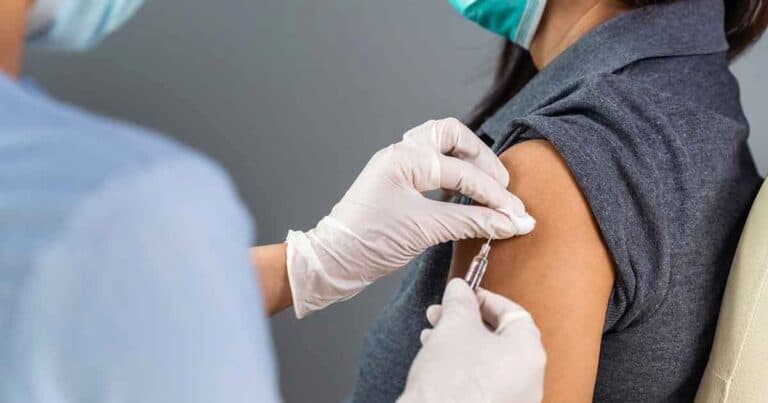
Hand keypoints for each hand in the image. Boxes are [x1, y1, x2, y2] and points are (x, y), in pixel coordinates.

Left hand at [285, 118, 535, 317]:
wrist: (333, 261)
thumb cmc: (368, 242)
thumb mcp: (425, 230)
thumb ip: (472, 222)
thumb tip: (511, 222)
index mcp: (404, 159)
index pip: (462, 171)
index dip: (494, 195)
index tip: (517, 215)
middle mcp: (400, 154)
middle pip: (452, 136)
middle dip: (482, 159)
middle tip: (502, 188)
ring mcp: (397, 167)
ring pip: (441, 145)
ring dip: (468, 162)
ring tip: (488, 188)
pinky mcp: (397, 184)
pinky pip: (432, 166)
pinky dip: (454, 176)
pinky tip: (465, 195)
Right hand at [398, 279, 545, 402]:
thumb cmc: (450, 384)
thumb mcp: (453, 326)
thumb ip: (460, 301)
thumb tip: (460, 289)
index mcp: (529, 354)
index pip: (514, 312)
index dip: (485, 298)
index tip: (464, 293)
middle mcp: (529, 380)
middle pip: (500, 337)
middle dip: (466, 320)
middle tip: (443, 312)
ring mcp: (514, 400)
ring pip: (489, 360)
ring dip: (460, 342)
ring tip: (433, 336)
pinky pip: (483, 382)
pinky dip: (463, 367)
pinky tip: (438, 361)